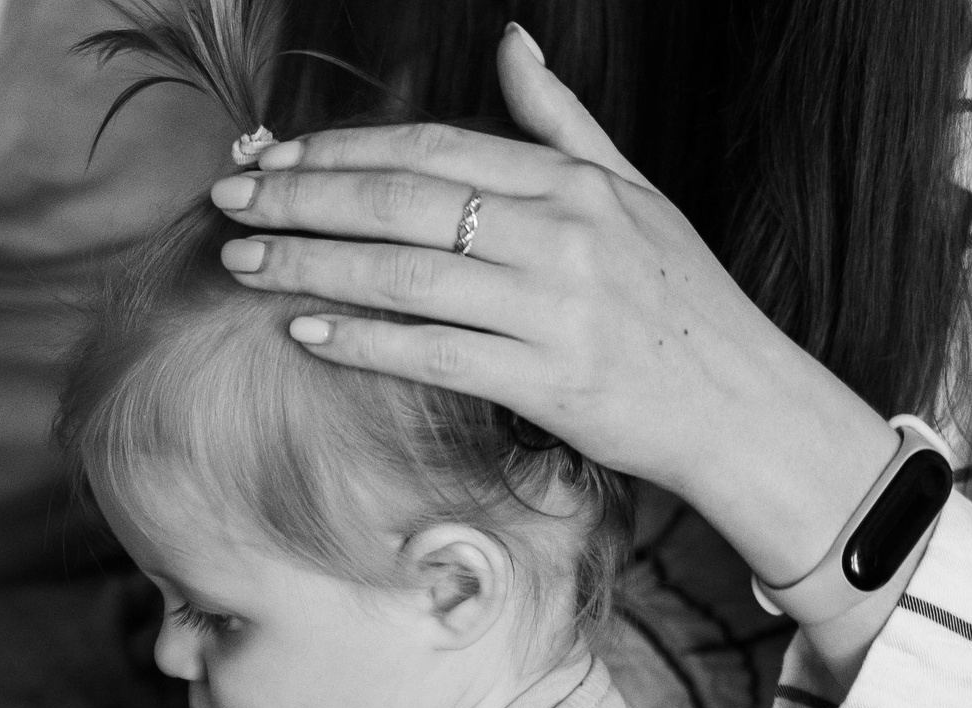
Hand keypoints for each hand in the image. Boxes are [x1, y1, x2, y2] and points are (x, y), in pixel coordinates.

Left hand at [213, 25, 897, 590]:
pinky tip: (305, 330)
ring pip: (408, 276)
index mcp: (571, 183)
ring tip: (243, 264)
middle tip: (230, 202)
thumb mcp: (632, 190)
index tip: (272, 158)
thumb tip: (512, 43)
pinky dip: (366, 340)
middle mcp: (561, 235)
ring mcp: (555, 308)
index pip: (433, 149)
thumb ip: (561, 120)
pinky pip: (437, 354)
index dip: (342, 150)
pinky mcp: (549, 381)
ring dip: (313, 266)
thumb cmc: (677, 298)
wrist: (741, 401)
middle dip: (305, 200)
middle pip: (405, 204)